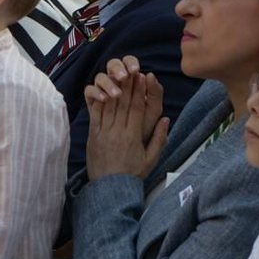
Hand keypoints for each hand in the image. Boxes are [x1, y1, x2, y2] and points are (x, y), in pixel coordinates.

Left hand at [84, 57, 169, 181]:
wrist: (109, 189)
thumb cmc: (132, 174)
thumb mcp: (151, 159)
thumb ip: (159, 139)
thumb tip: (166, 119)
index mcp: (132, 136)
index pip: (137, 108)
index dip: (140, 91)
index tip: (143, 77)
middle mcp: (117, 131)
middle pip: (123, 103)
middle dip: (128, 84)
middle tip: (131, 69)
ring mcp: (103, 132)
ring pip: (109, 105)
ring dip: (114, 88)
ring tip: (118, 75)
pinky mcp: (92, 136)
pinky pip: (95, 114)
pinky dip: (99, 101)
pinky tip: (102, 90)